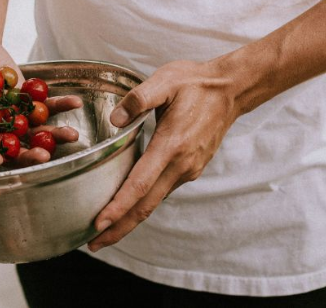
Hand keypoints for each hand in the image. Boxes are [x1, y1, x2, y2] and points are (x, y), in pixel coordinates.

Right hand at [0, 33, 81, 166]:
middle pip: (10, 146)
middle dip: (27, 153)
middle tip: (43, 157)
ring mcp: (10, 113)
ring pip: (33, 130)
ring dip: (53, 135)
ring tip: (71, 136)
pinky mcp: (25, 96)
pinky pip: (44, 104)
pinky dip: (59, 104)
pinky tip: (74, 103)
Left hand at [88, 59, 240, 251]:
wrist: (232, 90)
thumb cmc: (196, 83)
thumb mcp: (165, 81)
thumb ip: (138, 98)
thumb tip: (115, 120)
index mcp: (172, 145)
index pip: (140, 184)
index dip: (118, 207)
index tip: (98, 223)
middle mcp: (182, 164)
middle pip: (146, 206)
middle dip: (119, 228)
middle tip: (93, 243)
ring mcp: (189, 169)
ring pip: (154, 201)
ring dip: (130, 219)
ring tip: (105, 230)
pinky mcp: (191, 168)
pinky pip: (163, 191)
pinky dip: (143, 204)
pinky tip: (129, 206)